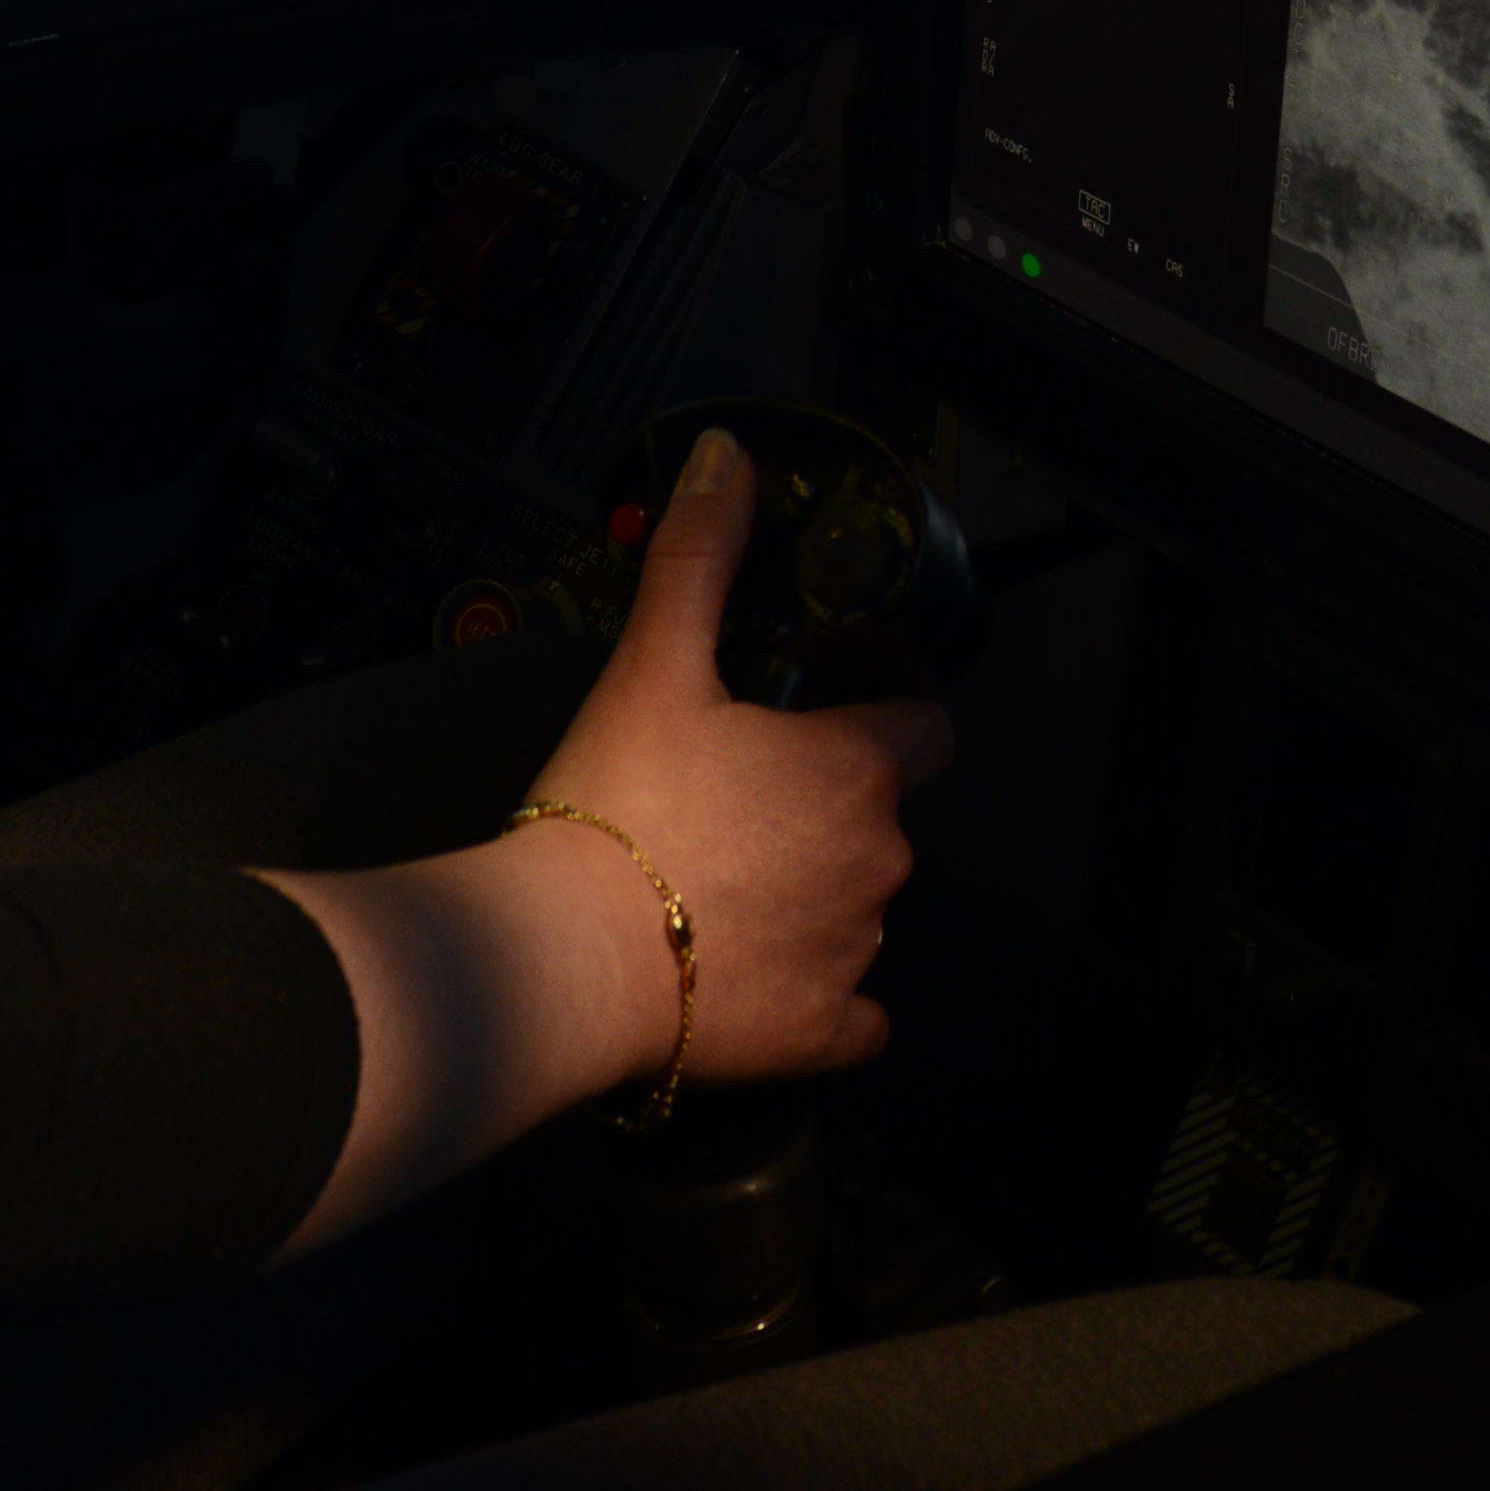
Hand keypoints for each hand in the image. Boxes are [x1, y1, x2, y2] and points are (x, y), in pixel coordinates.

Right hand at [513, 426, 954, 1092]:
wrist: (565, 956)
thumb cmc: (615, 812)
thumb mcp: (656, 659)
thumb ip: (702, 553)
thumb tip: (727, 459)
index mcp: (855, 765)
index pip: (924, 727)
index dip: (880, 720)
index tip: (827, 725)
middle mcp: (878, 857)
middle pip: (882, 819)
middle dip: (825, 811)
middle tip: (735, 806)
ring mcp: (857, 949)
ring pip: (860, 909)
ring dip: (810, 895)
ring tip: (717, 885)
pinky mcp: (824, 1031)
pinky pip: (852, 1014)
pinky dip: (815, 997)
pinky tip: (754, 974)